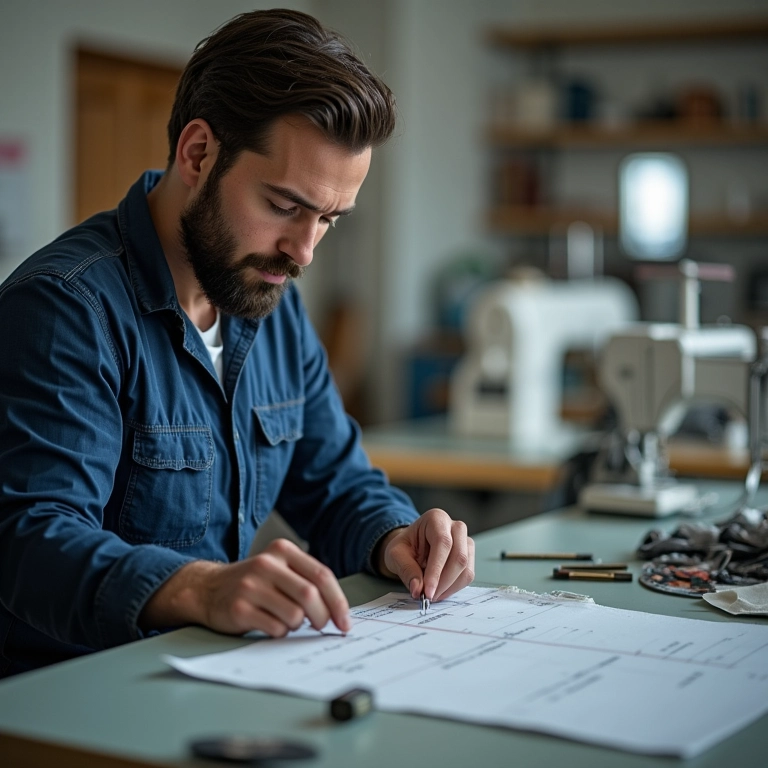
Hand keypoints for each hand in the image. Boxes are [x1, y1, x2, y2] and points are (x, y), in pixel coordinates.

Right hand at [140, 538, 350, 636]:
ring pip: (295, 615)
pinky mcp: (240, 607)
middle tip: (322, 626)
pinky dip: (280, 632)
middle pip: (311, 595)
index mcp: (283, 550)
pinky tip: (270, 624)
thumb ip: (306, 580)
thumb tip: (339, 612)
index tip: (345, 622)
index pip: (322, 575)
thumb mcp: (279, 569)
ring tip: (286, 620)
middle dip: (323, 617)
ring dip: (297, 625)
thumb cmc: (254, 583)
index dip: (338, 602)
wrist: (207, 588)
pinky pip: (275, 628)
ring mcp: (251, 585)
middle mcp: (267, 564)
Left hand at [378, 508, 473, 602]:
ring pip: (466, 568)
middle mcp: (455, 527)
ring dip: (449, 587)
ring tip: (432, 594)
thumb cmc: (405, 546)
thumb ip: (406, 570)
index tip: (427, 591)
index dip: (436, 570)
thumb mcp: (396, 555)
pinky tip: (440, 590)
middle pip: (459, 557)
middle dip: (443, 582)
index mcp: (436, 519)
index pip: (442, 543)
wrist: (413, 546)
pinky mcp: (470, 555)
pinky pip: (467, 575)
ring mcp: (466, 541)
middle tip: (428, 597)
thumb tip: (417, 589)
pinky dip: (454, 588)